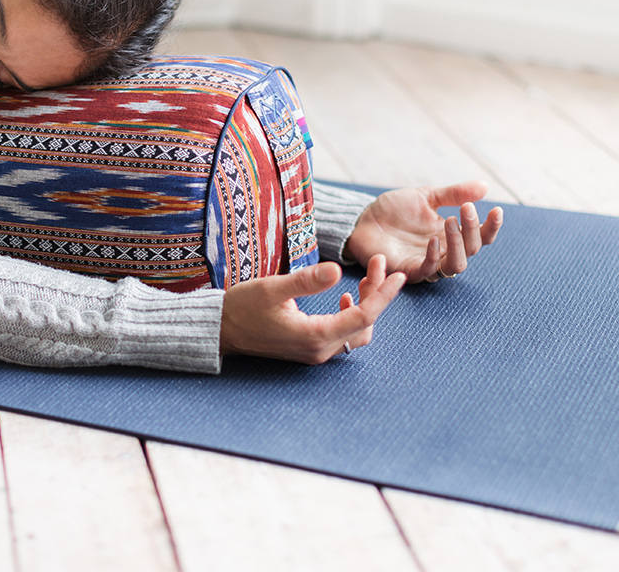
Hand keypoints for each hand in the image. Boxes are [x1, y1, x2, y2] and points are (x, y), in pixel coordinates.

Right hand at [220, 256, 403, 362]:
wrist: (220, 330)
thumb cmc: (242, 307)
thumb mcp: (273, 288)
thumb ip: (307, 281)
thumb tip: (338, 270)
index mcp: (315, 336)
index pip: (364, 316)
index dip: (384, 294)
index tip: (398, 274)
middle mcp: (320, 350)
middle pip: (365, 324)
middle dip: (378, 294)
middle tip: (379, 265)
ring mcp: (315, 352)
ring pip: (357, 332)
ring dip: (367, 306)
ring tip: (367, 278)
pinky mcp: (310, 349)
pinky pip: (344, 336)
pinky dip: (353, 315)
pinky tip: (346, 297)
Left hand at [345, 181, 502, 283]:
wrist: (363, 218)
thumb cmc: (394, 209)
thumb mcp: (427, 196)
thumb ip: (454, 194)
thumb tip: (485, 187)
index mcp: (450, 234)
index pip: (480, 237)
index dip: (491, 227)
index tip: (496, 210)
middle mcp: (443, 251)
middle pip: (472, 251)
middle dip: (473, 230)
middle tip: (466, 208)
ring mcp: (427, 262)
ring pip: (455, 265)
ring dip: (459, 244)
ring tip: (450, 220)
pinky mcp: (408, 271)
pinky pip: (427, 271)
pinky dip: (433, 257)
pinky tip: (432, 240)